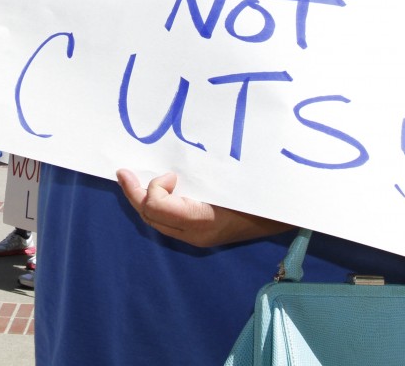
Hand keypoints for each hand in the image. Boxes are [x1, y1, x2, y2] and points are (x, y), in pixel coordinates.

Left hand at [116, 169, 289, 247]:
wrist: (282, 215)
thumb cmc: (256, 193)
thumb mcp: (229, 178)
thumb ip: (199, 175)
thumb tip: (169, 167)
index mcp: (202, 220)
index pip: (158, 207)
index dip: (153, 188)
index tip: (168, 174)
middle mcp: (195, 233)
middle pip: (150, 216)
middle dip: (133, 193)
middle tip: (122, 172)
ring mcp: (196, 237)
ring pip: (156, 221)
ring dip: (142, 199)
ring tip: (130, 180)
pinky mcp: (199, 234)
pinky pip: (167, 222)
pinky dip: (156, 205)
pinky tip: (154, 190)